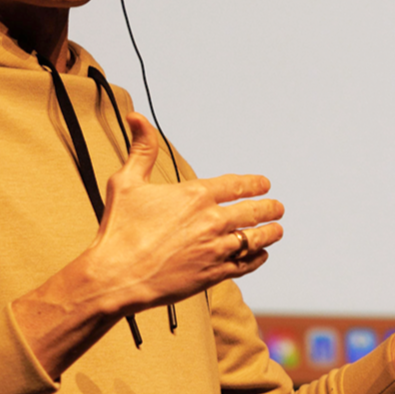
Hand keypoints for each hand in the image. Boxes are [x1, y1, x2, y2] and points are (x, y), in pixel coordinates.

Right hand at [89, 112, 284, 313]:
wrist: (117, 275)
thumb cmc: (119, 230)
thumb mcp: (126, 182)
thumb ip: (142, 150)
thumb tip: (137, 118)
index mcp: (195, 195)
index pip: (235, 185)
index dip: (253, 184)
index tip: (263, 184)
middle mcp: (211, 220)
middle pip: (252, 211)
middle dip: (269, 208)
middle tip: (278, 207)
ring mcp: (215, 248)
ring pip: (254, 239)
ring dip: (269, 233)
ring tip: (277, 230)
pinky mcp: (213, 274)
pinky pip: (245, 264)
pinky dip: (257, 259)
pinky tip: (261, 256)